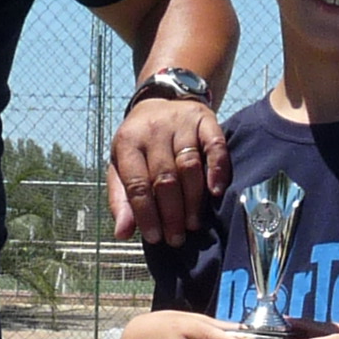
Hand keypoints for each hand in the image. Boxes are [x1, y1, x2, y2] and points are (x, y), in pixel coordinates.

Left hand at [109, 95, 226, 244]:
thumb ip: (121, 199)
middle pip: (164, 178)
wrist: (163, 100)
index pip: (136, 184)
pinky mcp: (205, 120)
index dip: (146, 214)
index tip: (155, 238)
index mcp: (127, 142)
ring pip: (189, 166)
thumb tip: (123, 233)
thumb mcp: (120, 166)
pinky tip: (216, 192)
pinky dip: (217, 170)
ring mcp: (181, 123)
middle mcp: (153, 130)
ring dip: (192, 199)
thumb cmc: (140, 143)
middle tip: (176, 238)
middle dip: (171, 213)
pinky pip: (215, 146)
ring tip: (192, 224)